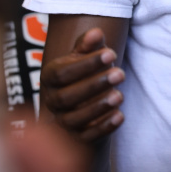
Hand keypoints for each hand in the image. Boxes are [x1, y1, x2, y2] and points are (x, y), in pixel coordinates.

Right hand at [40, 28, 124, 144]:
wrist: (83, 100)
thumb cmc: (85, 71)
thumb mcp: (85, 55)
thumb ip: (88, 44)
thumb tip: (96, 33)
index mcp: (50, 77)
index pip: (62, 73)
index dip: (86, 64)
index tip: (111, 54)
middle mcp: (52, 101)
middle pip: (67, 97)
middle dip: (95, 85)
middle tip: (121, 73)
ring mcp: (62, 122)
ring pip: (75, 120)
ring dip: (99, 107)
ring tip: (120, 95)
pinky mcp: (75, 139)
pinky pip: (86, 138)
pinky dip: (103, 128)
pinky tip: (120, 116)